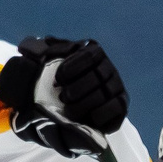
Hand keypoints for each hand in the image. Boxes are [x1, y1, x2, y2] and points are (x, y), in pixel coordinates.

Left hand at [0, 36, 126, 134]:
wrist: (70, 107)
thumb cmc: (58, 82)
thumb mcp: (50, 64)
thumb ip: (47, 52)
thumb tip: (41, 43)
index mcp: (93, 52)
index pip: (88, 55)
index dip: (72, 67)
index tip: (58, 79)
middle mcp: (108, 68)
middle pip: (97, 76)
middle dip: (78, 89)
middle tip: (62, 98)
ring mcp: (117, 87)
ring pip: (105, 93)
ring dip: (85, 104)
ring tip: (70, 111)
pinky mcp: (121, 105)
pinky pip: (116, 108)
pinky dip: (101, 114)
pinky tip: (88, 118)